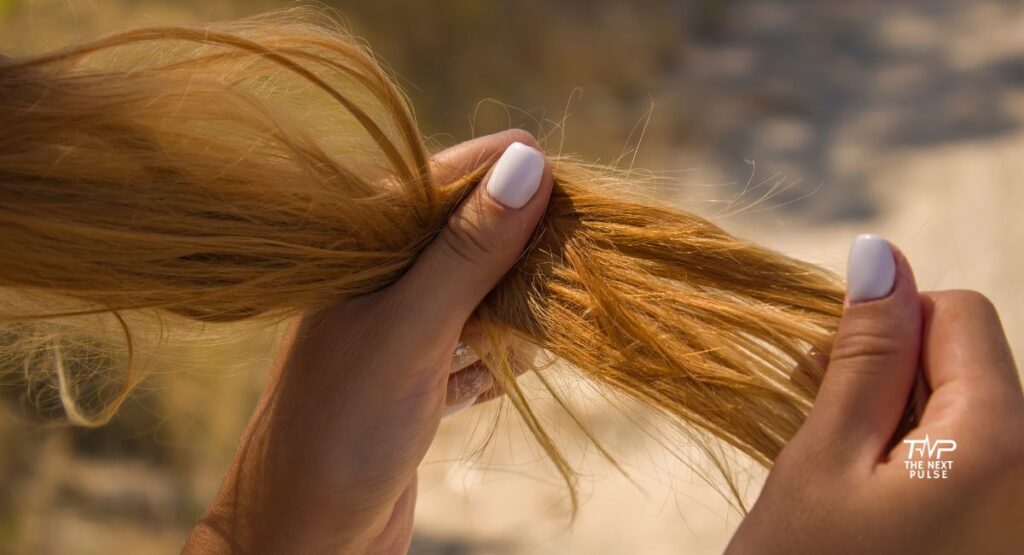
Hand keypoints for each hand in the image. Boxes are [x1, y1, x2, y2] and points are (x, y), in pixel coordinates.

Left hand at [183, 130, 552, 553]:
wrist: (305, 541)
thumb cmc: (341, 429)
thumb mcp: (410, 330)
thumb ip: (467, 250)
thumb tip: (529, 160)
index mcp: (360, 247)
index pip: (446, 180)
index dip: (510, 178)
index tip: (575, 190)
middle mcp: (379, 280)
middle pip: (472, 236)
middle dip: (522, 251)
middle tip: (567, 269)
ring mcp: (399, 331)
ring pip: (479, 294)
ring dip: (516, 312)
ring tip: (538, 330)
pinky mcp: (417, 378)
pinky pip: (475, 348)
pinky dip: (497, 360)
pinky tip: (505, 375)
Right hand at [728, 235, 1023, 553]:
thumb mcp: (823, 459)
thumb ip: (863, 355)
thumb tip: (881, 255)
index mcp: (1001, 442)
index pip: (960, 314)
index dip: (887, 327)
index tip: (828, 372)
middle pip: (972, 365)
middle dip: (893, 376)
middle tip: (822, 423)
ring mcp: (1022, 513)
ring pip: (970, 414)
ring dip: (900, 420)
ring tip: (843, 472)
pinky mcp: (1003, 536)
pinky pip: (975, 463)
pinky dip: (919, 462)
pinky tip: (873, 500)